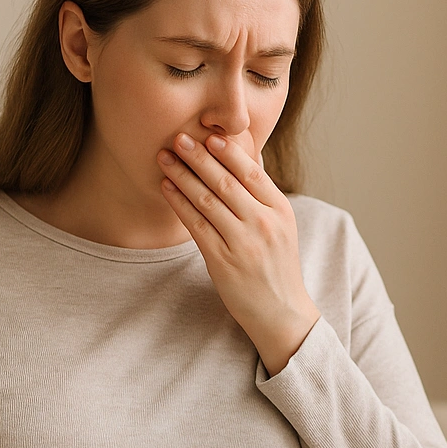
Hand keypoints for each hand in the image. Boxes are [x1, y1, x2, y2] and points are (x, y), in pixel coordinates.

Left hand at [158, 133, 319, 374]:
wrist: (281, 312)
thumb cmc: (277, 266)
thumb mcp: (281, 227)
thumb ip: (263, 195)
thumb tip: (246, 158)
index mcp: (280, 212)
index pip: (252, 173)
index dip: (228, 152)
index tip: (209, 135)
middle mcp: (263, 224)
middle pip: (226, 182)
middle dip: (199, 157)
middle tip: (179, 137)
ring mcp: (242, 243)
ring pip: (207, 200)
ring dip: (182, 175)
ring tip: (165, 157)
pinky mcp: (222, 261)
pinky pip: (196, 225)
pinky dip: (180, 203)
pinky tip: (167, 188)